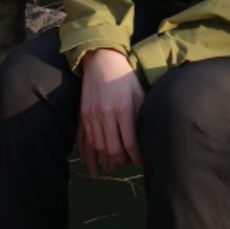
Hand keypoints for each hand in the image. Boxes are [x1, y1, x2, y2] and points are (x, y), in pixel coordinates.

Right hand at [78, 48, 144, 177]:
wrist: (101, 60)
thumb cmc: (125, 77)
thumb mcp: (138, 93)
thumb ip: (141, 115)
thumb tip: (147, 138)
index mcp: (123, 109)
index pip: (130, 142)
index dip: (136, 156)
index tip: (141, 162)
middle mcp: (106, 114)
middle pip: (112, 149)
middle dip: (120, 161)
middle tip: (126, 165)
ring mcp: (92, 115)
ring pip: (97, 148)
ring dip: (104, 161)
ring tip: (111, 168)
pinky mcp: (83, 115)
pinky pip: (83, 141)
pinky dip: (87, 156)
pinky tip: (92, 167)